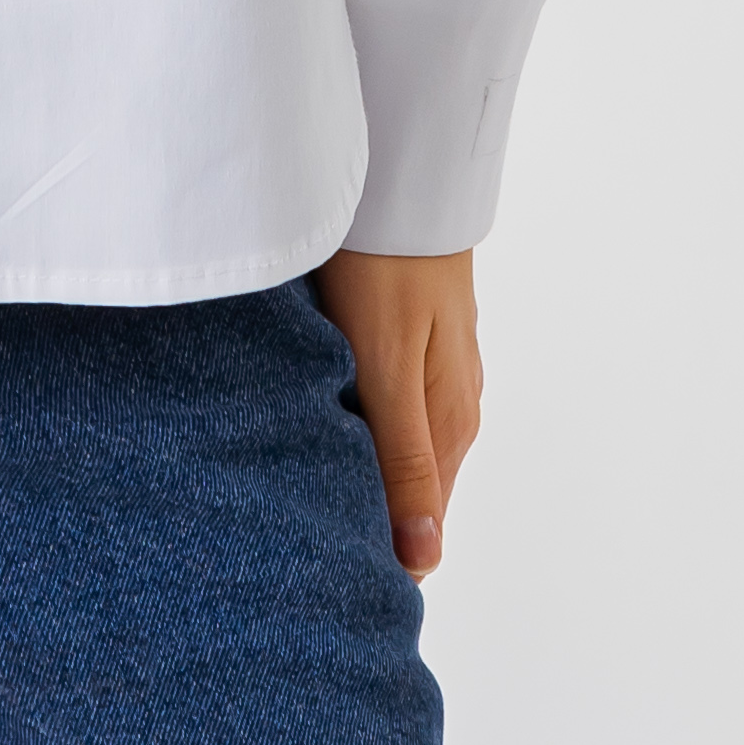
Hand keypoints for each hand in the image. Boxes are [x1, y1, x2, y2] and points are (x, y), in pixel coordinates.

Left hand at [310, 246, 482, 578]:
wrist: (397, 174)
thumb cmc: (386, 269)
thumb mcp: (390, 371)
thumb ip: (404, 462)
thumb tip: (425, 562)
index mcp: (451, 427)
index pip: (421, 527)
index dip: (376, 553)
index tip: (320, 570)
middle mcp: (451, 406)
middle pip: (407, 490)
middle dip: (360, 516)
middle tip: (292, 536)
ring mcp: (435, 370)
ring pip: (392, 447)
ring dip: (353, 468)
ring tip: (293, 487)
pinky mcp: (412, 338)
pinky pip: (384, 405)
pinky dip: (352, 422)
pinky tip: (315, 417)